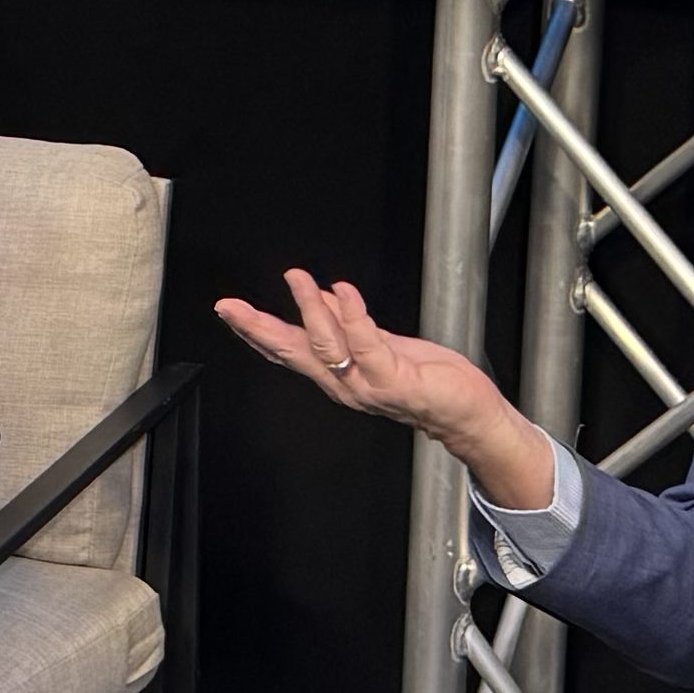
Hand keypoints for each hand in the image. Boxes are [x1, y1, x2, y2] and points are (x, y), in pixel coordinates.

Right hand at [213, 267, 554, 502]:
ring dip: (309, 308)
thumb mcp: (383, 344)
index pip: (287, 350)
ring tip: (297, 279)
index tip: (228, 310)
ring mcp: (365, 384)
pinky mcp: (393, 379)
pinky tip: (345, 291)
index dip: (255, 330)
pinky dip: (354, 315)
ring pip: (326, 345)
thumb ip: (351, 324)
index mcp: (336, 374)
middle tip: (230, 307)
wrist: (465, 414)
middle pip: (291, 352)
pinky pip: (367, 344)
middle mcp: (342, 383)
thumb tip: (327, 295)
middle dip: (258, 329)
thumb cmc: (429, 383)